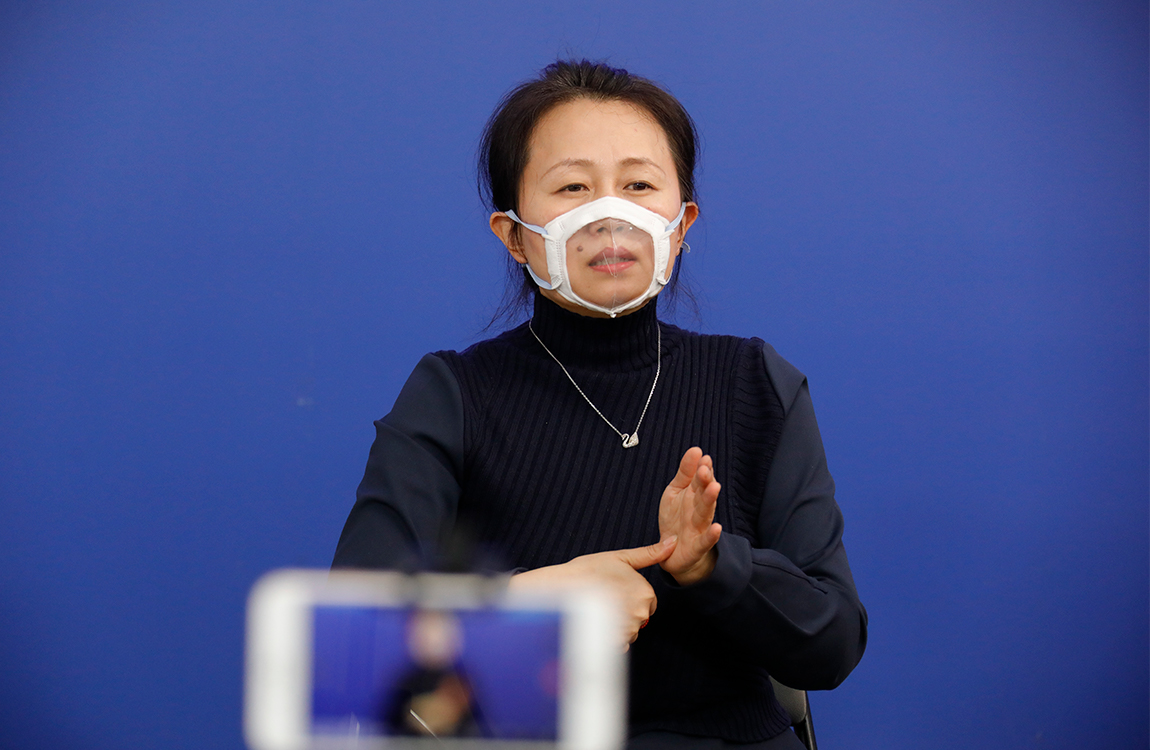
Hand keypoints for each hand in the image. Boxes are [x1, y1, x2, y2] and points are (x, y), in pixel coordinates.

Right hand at [509, 536, 676, 650]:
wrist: (561, 589)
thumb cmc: (588, 571)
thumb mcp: (621, 557)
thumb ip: (650, 553)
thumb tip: (673, 542)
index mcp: (645, 593)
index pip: (648, 601)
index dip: (632, 595)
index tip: (615, 589)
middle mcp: (641, 613)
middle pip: (640, 617)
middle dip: (626, 610)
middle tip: (605, 598)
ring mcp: (628, 630)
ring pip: (630, 630)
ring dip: (618, 624)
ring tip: (599, 608)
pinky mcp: (614, 643)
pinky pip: (620, 644)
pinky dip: (611, 636)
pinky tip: (597, 622)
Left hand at [659, 447, 721, 585]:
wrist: (671, 552)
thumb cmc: (676, 518)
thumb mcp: (675, 492)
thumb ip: (685, 473)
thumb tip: (696, 450)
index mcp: (694, 495)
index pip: (700, 480)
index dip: (702, 469)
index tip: (703, 457)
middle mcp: (700, 509)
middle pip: (704, 493)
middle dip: (705, 481)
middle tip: (704, 469)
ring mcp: (700, 527)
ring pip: (706, 512)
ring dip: (710, 500)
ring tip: (714, 487)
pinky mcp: (698, 546)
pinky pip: (706, 541)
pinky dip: (712, 535)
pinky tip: (717, 528)